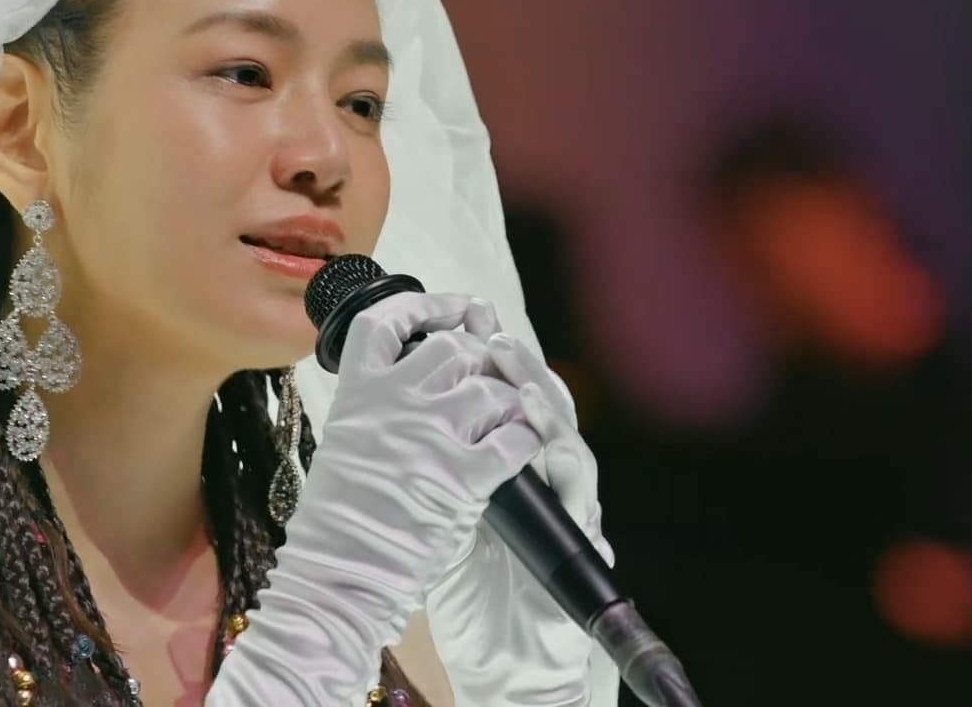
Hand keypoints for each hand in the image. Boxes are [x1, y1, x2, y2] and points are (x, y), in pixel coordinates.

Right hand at [209, 292, 543, 705]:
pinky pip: (515, 440)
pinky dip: (527, 441)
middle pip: (453, 348)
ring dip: (508, 403)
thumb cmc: (339, 519)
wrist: (337, 574)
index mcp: (357, 393)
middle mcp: (394, 403)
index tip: (452, 308)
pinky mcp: (461, 478)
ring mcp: (429, 437)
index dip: (423, 306)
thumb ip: (378, 406)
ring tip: (506, 423)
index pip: (385, 322)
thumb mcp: (346, 443)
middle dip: (480, 361)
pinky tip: (521, 451)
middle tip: (490, 379)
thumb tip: (420, 377)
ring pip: (492, 389)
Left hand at [423, 327, 619, 706]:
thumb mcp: (434, 507)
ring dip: (543, 400)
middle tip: (491, 336)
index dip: (486, 351)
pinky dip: (565, 463)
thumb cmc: (469, 581)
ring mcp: (561, 498)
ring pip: (564, 432)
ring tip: (517, 378)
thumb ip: (427, 457)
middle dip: (514, 363)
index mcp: (500, 455)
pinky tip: (548, 444)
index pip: (500, 388)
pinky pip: (579, 490)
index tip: (463, 317)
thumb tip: (391, 401)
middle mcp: (537, 469)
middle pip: (535, 398)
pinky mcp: (577, 534)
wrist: (502, 654)